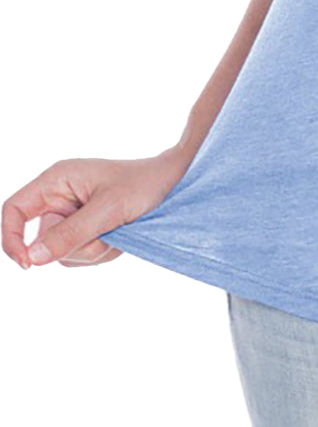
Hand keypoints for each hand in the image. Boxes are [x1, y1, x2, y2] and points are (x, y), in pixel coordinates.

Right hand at [2, 147, 190, 269]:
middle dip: (73, 246)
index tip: (28, 263)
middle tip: (106, 233)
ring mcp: (72, 215)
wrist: (175, 183)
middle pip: (41, 240)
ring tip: (117, 230)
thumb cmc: (144, 184)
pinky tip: (119, 235)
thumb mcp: (108, 210)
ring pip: (61, 254)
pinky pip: (79, 256)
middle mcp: (59, 197)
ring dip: (91, 251)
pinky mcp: (85, 229)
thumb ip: (70, 234)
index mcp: (57, 180)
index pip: (13, 209)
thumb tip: (32, 257)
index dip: (11, 238)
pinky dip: (100, 252)